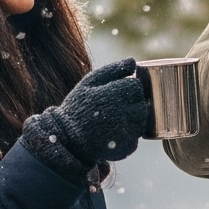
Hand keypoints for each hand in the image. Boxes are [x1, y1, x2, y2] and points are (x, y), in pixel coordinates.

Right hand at [32, 59, 155, 171]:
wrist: (66, 138)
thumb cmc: (79, 106)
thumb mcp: (90, 83)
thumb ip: (113, 70)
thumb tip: (133, 61)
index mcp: (110, 94)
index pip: (136, 86)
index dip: (129, 88)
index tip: (118, 93)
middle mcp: (119, 113)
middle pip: (142, 104)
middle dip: (133, 104)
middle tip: (116, 108)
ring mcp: (123, 132)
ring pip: (142, 121)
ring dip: (133, 120)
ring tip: (115, 121)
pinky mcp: (125, 147)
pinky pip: (136, 138)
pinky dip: (128, 136)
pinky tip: (113, 134)